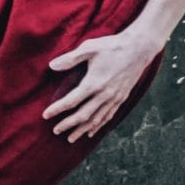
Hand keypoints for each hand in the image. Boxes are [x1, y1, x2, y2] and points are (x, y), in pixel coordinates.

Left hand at [42, 31, 159, 142]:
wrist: (139, 48)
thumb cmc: (112, 46)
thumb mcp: (89, 47)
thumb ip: (70, 58)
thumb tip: (52, 65)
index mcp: (94, 83)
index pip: (72, 101)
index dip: (57, 109)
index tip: (45, 115)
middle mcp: (104, 94)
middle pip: (83, 115)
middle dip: (68, 124)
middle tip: (56, 131)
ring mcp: (114, 98)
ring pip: (96, 119)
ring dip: (82, 130)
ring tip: (71, 138)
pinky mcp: (121, 98)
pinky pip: (108, 116)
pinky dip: (98, 126)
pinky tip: (91, 131)